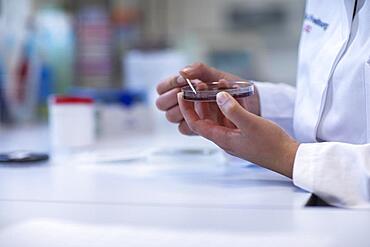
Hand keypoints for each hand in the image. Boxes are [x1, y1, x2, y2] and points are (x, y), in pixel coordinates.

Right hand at [156, 62, 260, 134]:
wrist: (251, 102)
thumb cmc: (232, 87)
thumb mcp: (216, 75)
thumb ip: (199, 70)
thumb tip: (183, 72)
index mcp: (181, 87)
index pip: (161, 87)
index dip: (169, 84)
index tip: (182, 80)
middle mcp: (181, 103)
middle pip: (161, 104)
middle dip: (173, 97)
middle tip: (188, 92)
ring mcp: (188, 116)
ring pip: (171, 117)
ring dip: (183, 108)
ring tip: (201, 99)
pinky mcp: (197, 129)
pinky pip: (185, 128)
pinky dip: (194, 119)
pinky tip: (206, 113)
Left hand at [177, 91, 298, 177]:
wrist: (287, 157)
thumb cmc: (271, 145)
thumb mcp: (251, 124)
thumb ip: (233, 110)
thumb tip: (219, 96)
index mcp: (222, 138)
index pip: (196, 124)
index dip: (187, 110)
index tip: (182, 95)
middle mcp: (225, 138)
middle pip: (205, 119)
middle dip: (199, 102)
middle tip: (198, 86)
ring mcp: (234, 136)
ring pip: (217, 118)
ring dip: (214, 103)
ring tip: (213, 87)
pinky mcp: (242, 133)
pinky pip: (229, 118)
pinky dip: (227, 107)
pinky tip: (229, 96)